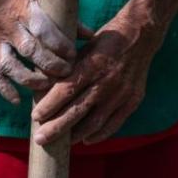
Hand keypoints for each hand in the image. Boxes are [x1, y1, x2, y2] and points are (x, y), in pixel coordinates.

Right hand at [0, 0, 78, 104]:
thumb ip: (63, 17)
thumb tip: (90, 35)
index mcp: (25, 9)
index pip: (43, 29)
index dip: (59, 44)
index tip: (72, 54)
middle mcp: (9, 26)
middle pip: (29, 49)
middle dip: (49, 64)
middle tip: (65, 72)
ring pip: (9, 65)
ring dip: (28, 79)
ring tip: (45, 86)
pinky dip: (4, 89)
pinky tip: (17, 101)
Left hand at [30, 9, 159, 145]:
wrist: (141, 34)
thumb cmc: (106, 40)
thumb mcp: (84, 47)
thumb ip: (68, 68)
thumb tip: (44, 89)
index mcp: (93, 64)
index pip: (66, 90)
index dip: (49, 106)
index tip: (35, 117)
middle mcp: (107, 81)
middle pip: (78, 110)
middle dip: (56, 127)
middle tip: (40, 139)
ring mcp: (122, 93)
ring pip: (95, 122)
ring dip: (76, 135)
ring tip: (60, 143)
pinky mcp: (133, 99)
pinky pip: (114, 123)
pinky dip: (99, 134)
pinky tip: (86, 140)